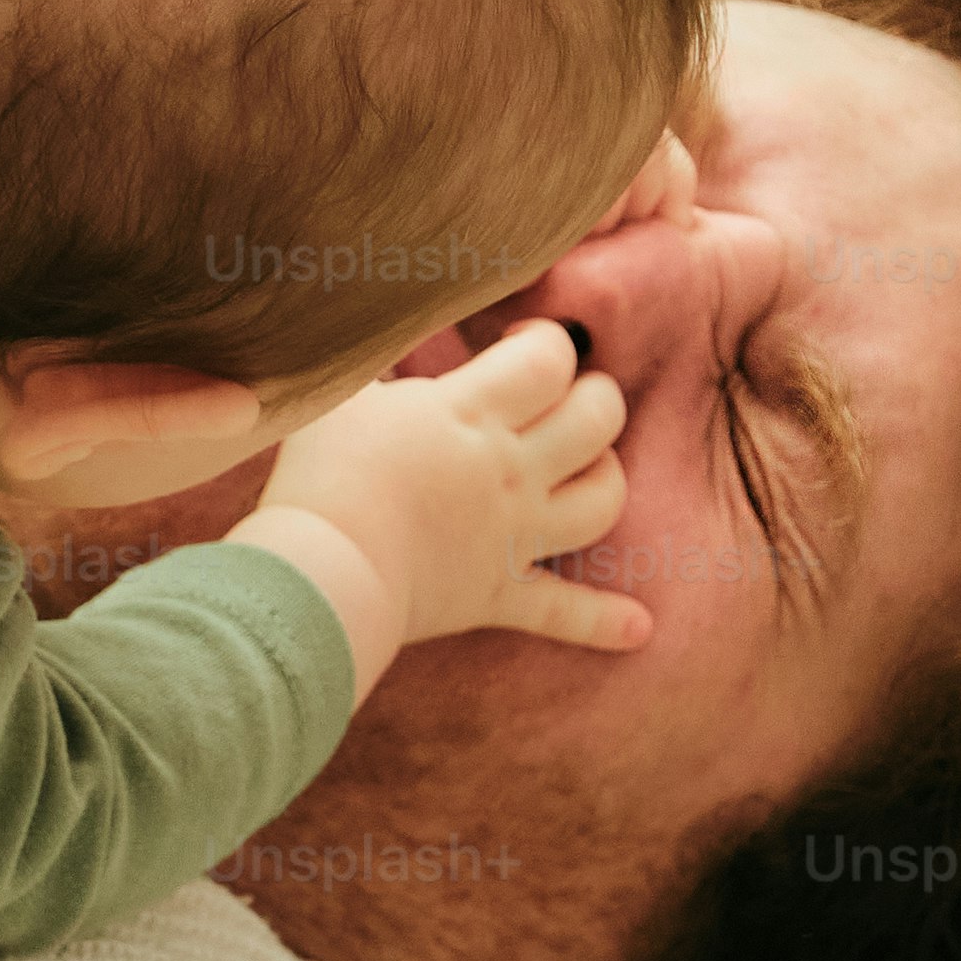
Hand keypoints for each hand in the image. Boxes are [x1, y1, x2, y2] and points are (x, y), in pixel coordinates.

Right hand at [231, 317, 648, 694]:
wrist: (321, 570)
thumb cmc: (320, 474)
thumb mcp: (341, 396)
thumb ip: (372, 362)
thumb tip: (373, 332)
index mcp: (472, 413)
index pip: (547, 358)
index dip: (547, 341)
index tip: (520, 341)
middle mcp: (509, 469)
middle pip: (597, 418)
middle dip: (595, 397)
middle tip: (563, 398)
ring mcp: (511, 534)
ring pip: (602, 501)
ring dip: (607, 478)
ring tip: (588, 468)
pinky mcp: (495, 593)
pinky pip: (563, 610)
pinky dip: (603, 621)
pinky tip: (640, 627)